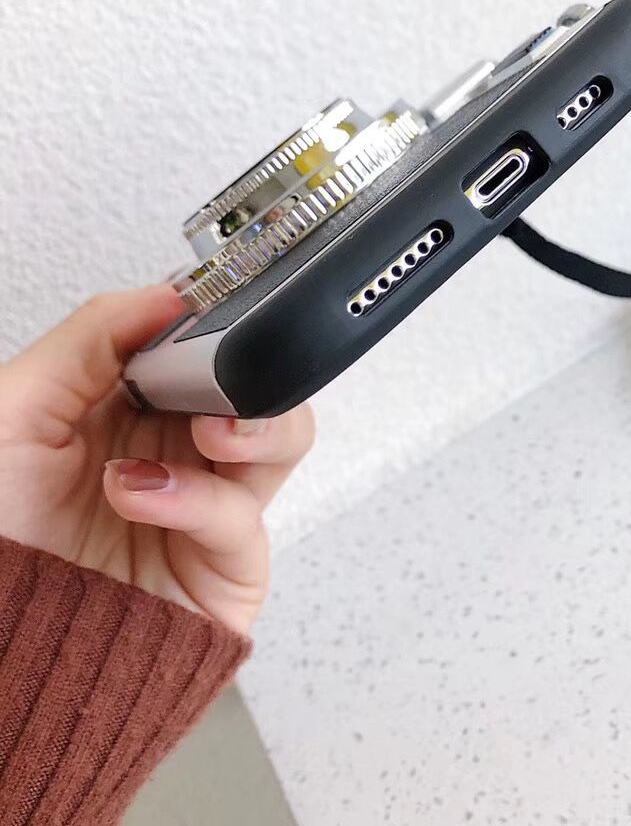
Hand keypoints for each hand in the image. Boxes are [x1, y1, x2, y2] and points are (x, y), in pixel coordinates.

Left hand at [0, 286, 313, 633]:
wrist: (2, 655)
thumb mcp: (12, 413)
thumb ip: (89, 340)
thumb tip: (168, 294)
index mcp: (133, 407)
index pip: (207, 345)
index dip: (221, 323)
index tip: (219, 308)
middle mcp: (177, 451)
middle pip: (261, 385)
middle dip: (256, 370)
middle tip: (225, 369)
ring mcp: (206, 506)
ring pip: (283, 440)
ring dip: (257, 426)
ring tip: (210, 432)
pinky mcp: (227, 566)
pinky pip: (244, 518)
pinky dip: (200, 500)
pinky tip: (142, 495)